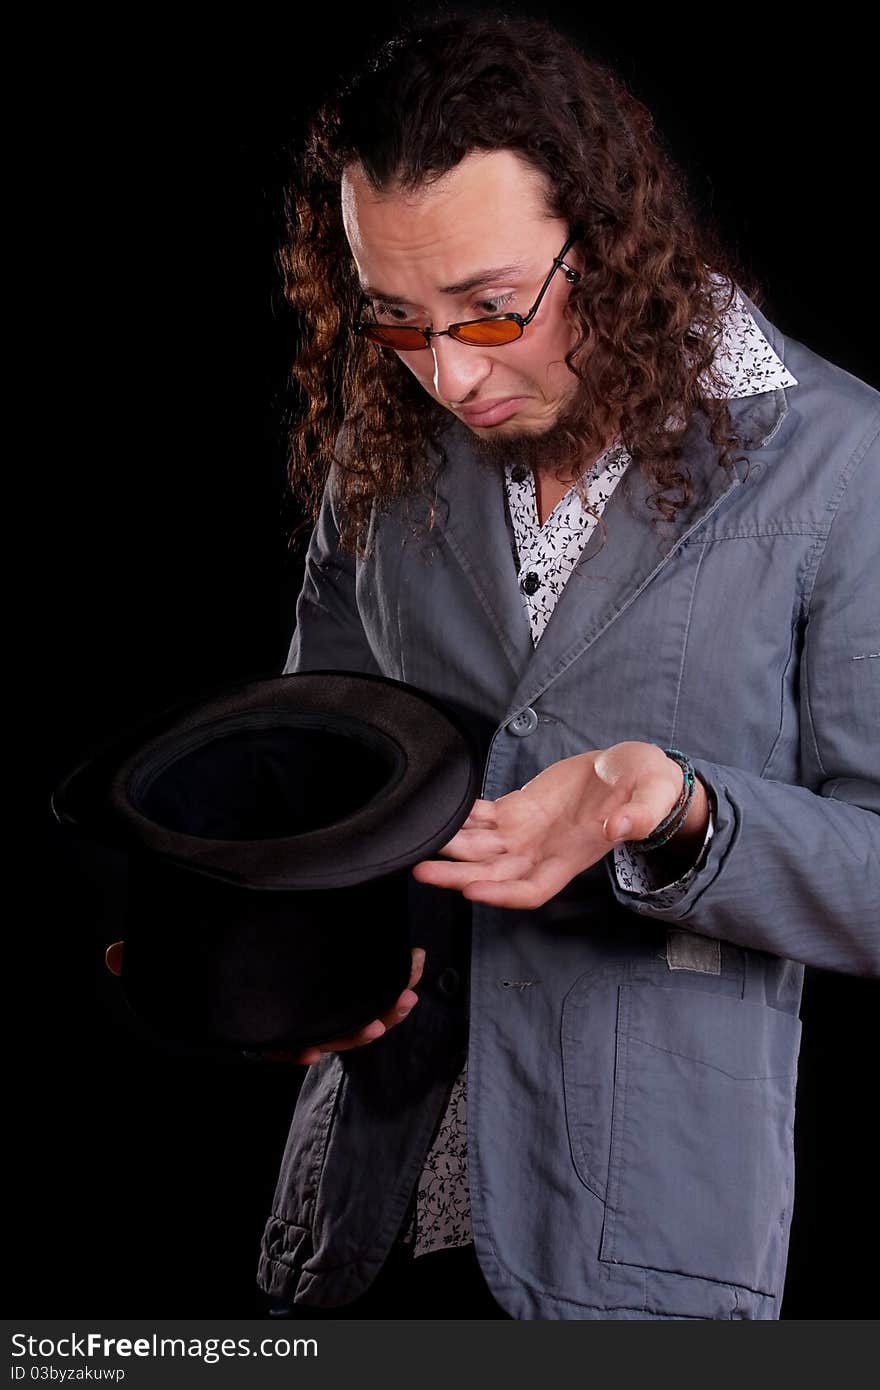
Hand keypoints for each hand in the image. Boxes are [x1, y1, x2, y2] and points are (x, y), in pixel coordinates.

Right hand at [103, 940, 425, 1066]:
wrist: (239, 928)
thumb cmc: (209, 949)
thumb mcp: (180, 954)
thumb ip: (148, 958)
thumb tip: (112, 956)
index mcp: (259, 1015)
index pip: (275, 1041)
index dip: (295, 1048)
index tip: (311, 1049)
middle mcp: (291, 1013)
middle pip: (328, 1030)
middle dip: (359, 1025)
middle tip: (384, 1014)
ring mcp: (318, 999)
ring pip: (357, 1016)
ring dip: (385, 1007)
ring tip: (409, 992)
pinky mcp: (338, 978)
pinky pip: (369, 992)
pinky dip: (390, 986)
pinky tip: (409, 975)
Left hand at [411, 741, 708, 909]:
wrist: (633, 771)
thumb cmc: (648, 790)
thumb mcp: (652, 799)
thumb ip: (639, 816)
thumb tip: (618, 829)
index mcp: (572, 858)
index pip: (530, 889)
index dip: (501, 894)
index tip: (473, 891)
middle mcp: (542, 851)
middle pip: (493, 874)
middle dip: (457, 875)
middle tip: (421, 869)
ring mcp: (527, 830)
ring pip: (480, 847)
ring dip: (450, 845)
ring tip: (416, 839)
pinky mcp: (518, 807)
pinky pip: (483, 816)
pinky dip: (461, 815)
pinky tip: (440, 810)